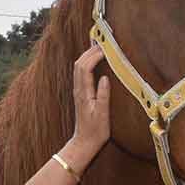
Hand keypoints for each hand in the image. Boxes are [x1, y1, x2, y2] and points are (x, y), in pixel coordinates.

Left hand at [67, 44, 110, 168]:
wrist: (84, 143)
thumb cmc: (95, 131)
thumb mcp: (102, 115)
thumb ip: (103, 96)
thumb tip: (105, 78)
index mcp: (83, 93)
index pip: (85, 68)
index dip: (94, 55)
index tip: (107, 49)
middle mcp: (78, 90)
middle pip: (79, 63)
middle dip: (90, 50)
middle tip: (103, 42)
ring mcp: (78, 91)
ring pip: (78, 67)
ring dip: (87, 55)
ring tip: (100, 47)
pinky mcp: (81, 94)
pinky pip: (81, 73)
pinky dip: (87, 63)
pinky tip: (95, 61)